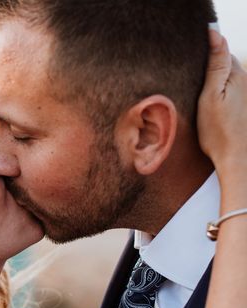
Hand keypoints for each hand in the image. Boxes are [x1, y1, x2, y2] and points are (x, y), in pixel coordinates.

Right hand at [197, 29, 246, 186]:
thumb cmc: (218, 131)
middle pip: (224, 64)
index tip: (184, 59)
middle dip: (208, 66)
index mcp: (237, 75)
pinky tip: (208, 105)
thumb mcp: (210, 95)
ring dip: (212, 81)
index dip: (203, 53)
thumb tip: (214, 33)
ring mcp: (244, 94)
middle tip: (188, 79)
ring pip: (225, 78)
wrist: (234, 158)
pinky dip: (216, 93)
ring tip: (197, 92)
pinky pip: (227, 91)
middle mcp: (245, 81)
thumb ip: (214, 64)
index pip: (220, 51)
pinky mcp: (241, 106)